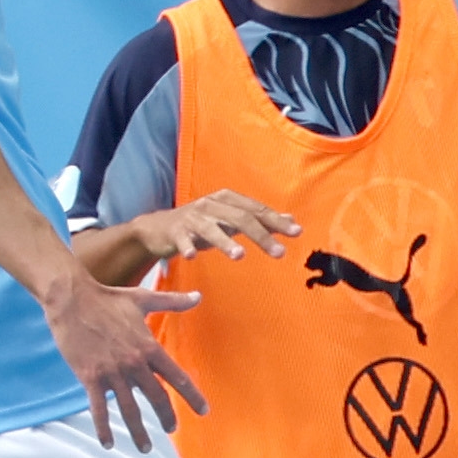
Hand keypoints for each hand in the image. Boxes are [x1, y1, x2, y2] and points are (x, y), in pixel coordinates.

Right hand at [42, 275, 207, 448]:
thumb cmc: (108, 298)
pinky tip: (108, 443)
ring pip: (130, 410)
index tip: (203, 411)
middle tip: (171, 430)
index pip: (177, 377)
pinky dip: (104, 428)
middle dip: (166, 417)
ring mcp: (112, 372)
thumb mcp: (143, 299)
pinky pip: (99, 409)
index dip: (192, 396)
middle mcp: (134, 363)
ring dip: (138, 432)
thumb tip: (198, 296)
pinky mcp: (90, 377)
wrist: (71, 300)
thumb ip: (173, 301)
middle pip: (157, 398)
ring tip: (145, 448)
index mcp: (148, 346)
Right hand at [128, 189, 300, 263]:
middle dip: (261, 235)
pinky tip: (192, 256)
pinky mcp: (176, 231)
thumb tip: (290, 220)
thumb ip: (259, 220)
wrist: (161, 228)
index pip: (256, 210)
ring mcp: (193, 217)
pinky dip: (187, 246)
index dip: (276, 221)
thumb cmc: (202, 224)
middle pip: (240, 218)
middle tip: (279, 253)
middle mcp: (212, 205)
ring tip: (239, 255)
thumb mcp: (231, 219)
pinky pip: (182, 239)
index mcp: (228, 200)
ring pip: (212, 228)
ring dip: (225, 241)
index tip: (296, 233)